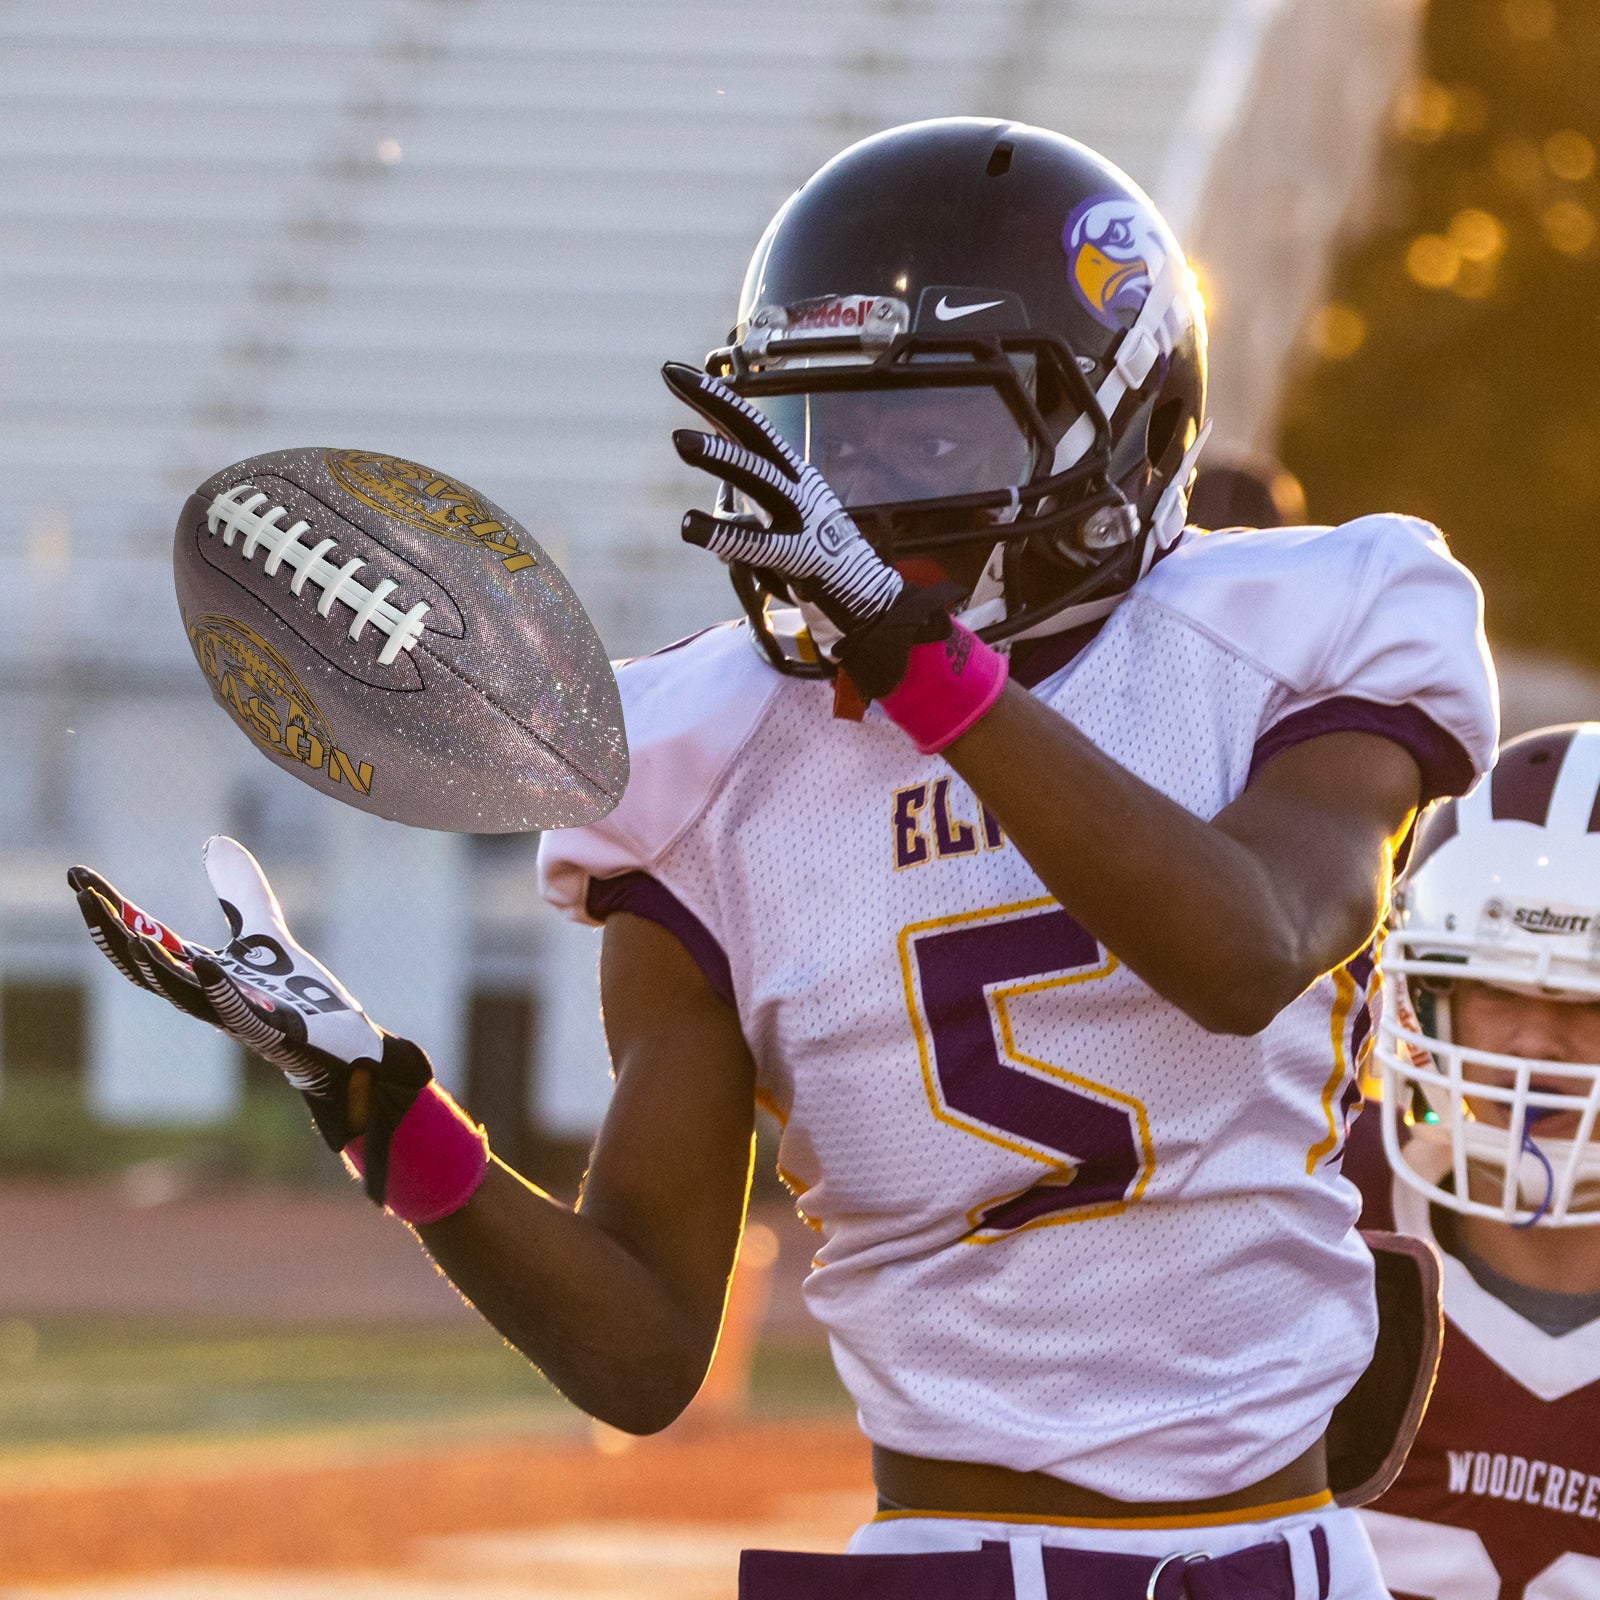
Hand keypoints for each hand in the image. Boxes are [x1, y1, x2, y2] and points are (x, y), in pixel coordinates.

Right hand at [68, 836, 431, 1203]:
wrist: (340, 1041)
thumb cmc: (295, 994)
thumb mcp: (263, 932)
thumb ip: (240, 891)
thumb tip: (213, 841)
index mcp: (197, 972)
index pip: (141, 938)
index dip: (109, 909)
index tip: (78, 875)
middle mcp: (205, 995)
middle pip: (145, 967)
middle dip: (112, 933)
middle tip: (83, 896)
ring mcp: (235, 1015)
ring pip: (182, 994)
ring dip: (156, 967)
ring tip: (133, 936)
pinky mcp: (270, 1030)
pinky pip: (237, 1011)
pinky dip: (219, 989)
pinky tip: (208, 964)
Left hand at [663, 363, 967, 697]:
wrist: (868, 601)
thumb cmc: (822, 565)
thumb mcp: (780, 528)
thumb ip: (747, 518)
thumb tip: (720, 519)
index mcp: (793, 474)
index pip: (749, 427)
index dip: (715, 397)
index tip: (676, 372)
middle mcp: (798, 485)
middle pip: (753, 432)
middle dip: (714, 400)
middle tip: (670, 374)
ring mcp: (802, 517)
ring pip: (758, 476)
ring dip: (720, 456)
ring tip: (679, 440)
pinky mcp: (801, 554)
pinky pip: (757, 543)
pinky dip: (723, 534)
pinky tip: (689, 525)